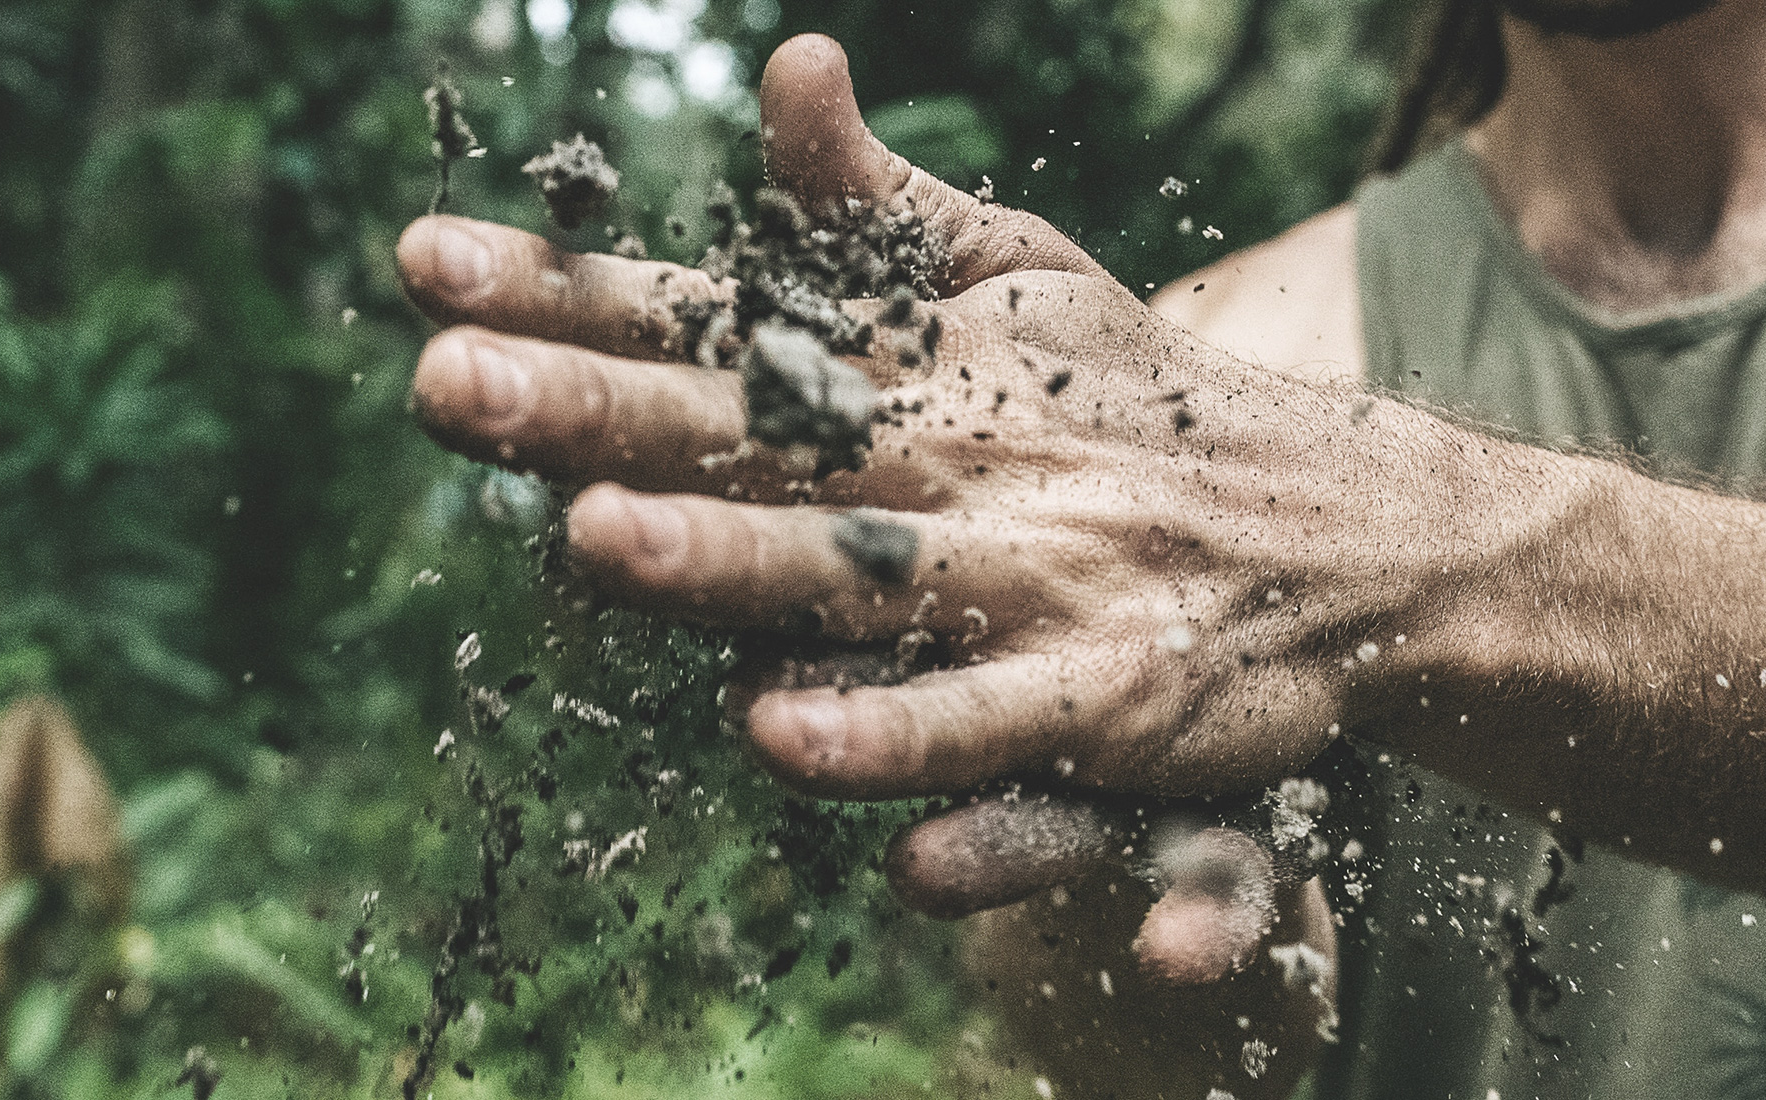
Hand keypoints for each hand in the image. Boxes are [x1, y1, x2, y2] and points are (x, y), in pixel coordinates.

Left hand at [397, 34, 1526, 977]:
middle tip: (440, 383)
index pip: (706, 319)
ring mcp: (1024, 578)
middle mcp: (948, 461)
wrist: (1350, 535)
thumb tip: (787, 63)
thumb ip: (876, 203)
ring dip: (725, 561)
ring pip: (851, 574)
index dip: (564, 292)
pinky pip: (980, 723)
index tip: (415, 262)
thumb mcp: (1019, 277)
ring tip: (594, 543)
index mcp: (907, 365)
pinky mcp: (1100, 693)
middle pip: (744, 438)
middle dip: (589, 410)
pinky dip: (892, 733)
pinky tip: (783, 737)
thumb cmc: (1142, 409)